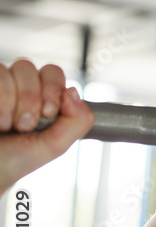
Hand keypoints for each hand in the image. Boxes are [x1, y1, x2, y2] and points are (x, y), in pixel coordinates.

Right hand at [0, 60, 94, 192]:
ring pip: (14, 69)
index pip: (52, 72)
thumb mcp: (55, 145)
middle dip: (31, 98)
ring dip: (14, 102)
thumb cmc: (16, 158)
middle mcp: (17, 87)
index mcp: (40, 96)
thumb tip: (73, 91)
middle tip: (26, 124)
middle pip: (31, 68)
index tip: (48, 113)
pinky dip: (2, 98)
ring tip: (8, 126)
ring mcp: (0, 86)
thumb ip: (77, 121)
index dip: (53, 89)